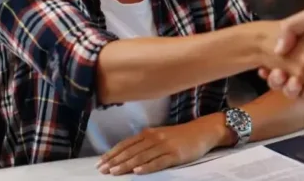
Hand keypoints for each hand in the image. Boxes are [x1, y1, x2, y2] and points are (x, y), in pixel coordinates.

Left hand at [97, 117, 223, 175]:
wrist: (202, 131)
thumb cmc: (180, 135)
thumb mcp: (160, 135)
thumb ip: (145, 142)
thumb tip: (125, 153)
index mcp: (149, 133)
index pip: (126, 144)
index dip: (112, 154)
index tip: (100, 163)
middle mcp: (155, 138)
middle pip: (131, 151)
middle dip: (115, 161)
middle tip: (102, 170)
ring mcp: (165, 146)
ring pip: (142, 157)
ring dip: (126, 165)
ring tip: (114, 172)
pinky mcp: (175, 155)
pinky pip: (159, 162)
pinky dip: (147, 167)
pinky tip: (138, 171)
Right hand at [262, 31, 303, 102]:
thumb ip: (293, 26)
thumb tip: (278, 48)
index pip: (287, 58)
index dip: (276, 65)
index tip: (268, 68)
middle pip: (291, 74)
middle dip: (280, 78)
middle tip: (276, 75)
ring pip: (300, 87)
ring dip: (291, 87)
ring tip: (290, 82)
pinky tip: (303, 89)